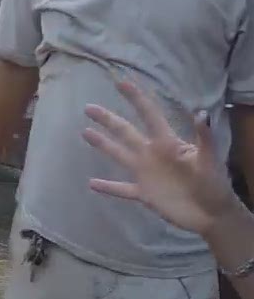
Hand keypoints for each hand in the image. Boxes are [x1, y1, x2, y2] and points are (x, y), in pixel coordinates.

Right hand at [81, 78, 238, 235]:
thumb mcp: (209, 159)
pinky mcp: (143, 194)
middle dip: (108, 119)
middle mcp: (152, 154)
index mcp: (167, 143)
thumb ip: (204, 137)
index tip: (121, 84)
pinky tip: (91, 183)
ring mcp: (145, 174)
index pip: (149, 116)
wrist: (212, 214)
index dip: (136, 99)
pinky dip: (107, 187)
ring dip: (103, 145)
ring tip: (85, 133)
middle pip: (126, 132)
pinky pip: (121, 189)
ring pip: (119, 155)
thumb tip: (200, 112)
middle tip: (89, 108)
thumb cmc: (213, 184)